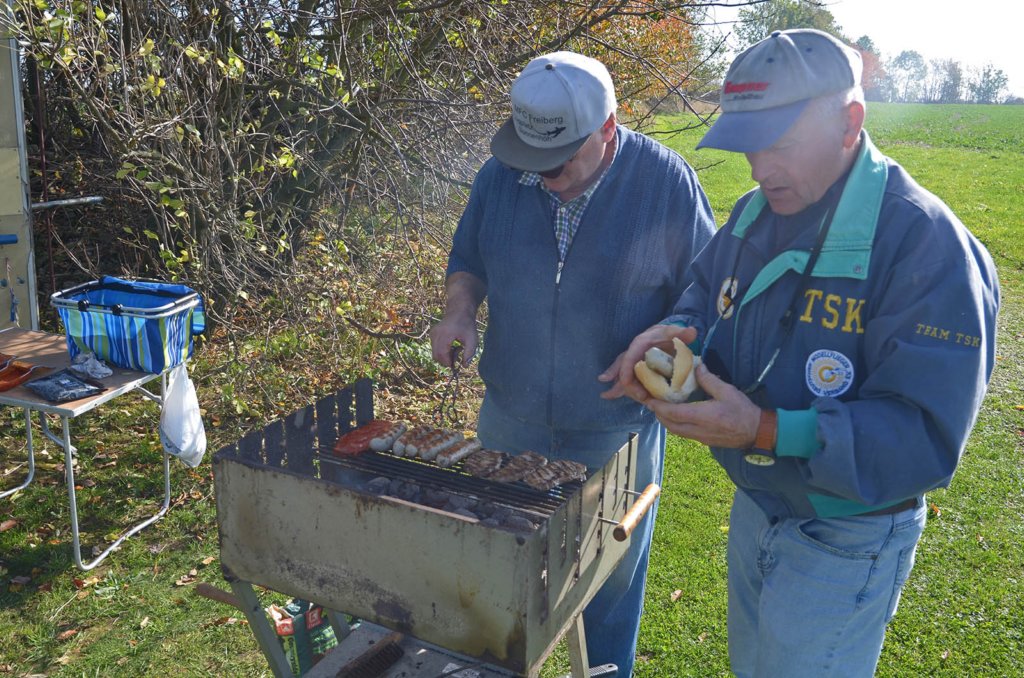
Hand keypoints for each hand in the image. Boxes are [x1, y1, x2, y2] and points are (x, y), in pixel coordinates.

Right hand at [429, 314, 476, 366]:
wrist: (460, 311)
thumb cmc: (467, 325)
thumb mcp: (472, 340)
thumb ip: (469, 354)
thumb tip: (464, 366)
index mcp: (446, 334)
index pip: (441, 354)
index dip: (448, 362)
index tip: (456, 365)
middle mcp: (436, 333)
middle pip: (436, 355)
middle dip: (446, 361)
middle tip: (457, 357)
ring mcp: (433, 334)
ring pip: (435, 353)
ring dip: (445, 356)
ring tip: (456, 348)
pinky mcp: (432, 334)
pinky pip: (435, 348)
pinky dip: (442, 351)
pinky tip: (451, 345)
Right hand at [599, 324, 695, 401]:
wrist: (667, 337)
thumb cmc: (668, 334)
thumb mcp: (674, 332)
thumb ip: (682, 333)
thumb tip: (692, 332)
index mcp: (641, 342)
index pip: (631, 354)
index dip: (626, 368)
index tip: (625, 381)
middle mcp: (634, 352)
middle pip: (624, 367)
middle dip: (624, 382)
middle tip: (637, 396)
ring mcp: (634, 361)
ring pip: (623, 374)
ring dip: (622, 387)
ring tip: (616, 396)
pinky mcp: (636, 370)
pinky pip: (626, 379)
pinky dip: (618, 387)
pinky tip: (608, 395)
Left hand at [644, 363, 761, 447]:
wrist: (757, 432)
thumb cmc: (743, 411)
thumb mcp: (727, 391)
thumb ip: (709, 380)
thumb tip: (696, 366)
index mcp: (703, 417)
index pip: (674, 413)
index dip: (660, 407)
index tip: (649, 399)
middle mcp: (698, 430)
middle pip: (671, 425)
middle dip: (659, 414)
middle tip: (652, 402)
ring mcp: (700, 438)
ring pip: (676, 431)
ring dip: (666, 420)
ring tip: (661, 408)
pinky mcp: (704, 441)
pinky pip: (684, 433)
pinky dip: (675, 425)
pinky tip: (676, 415)